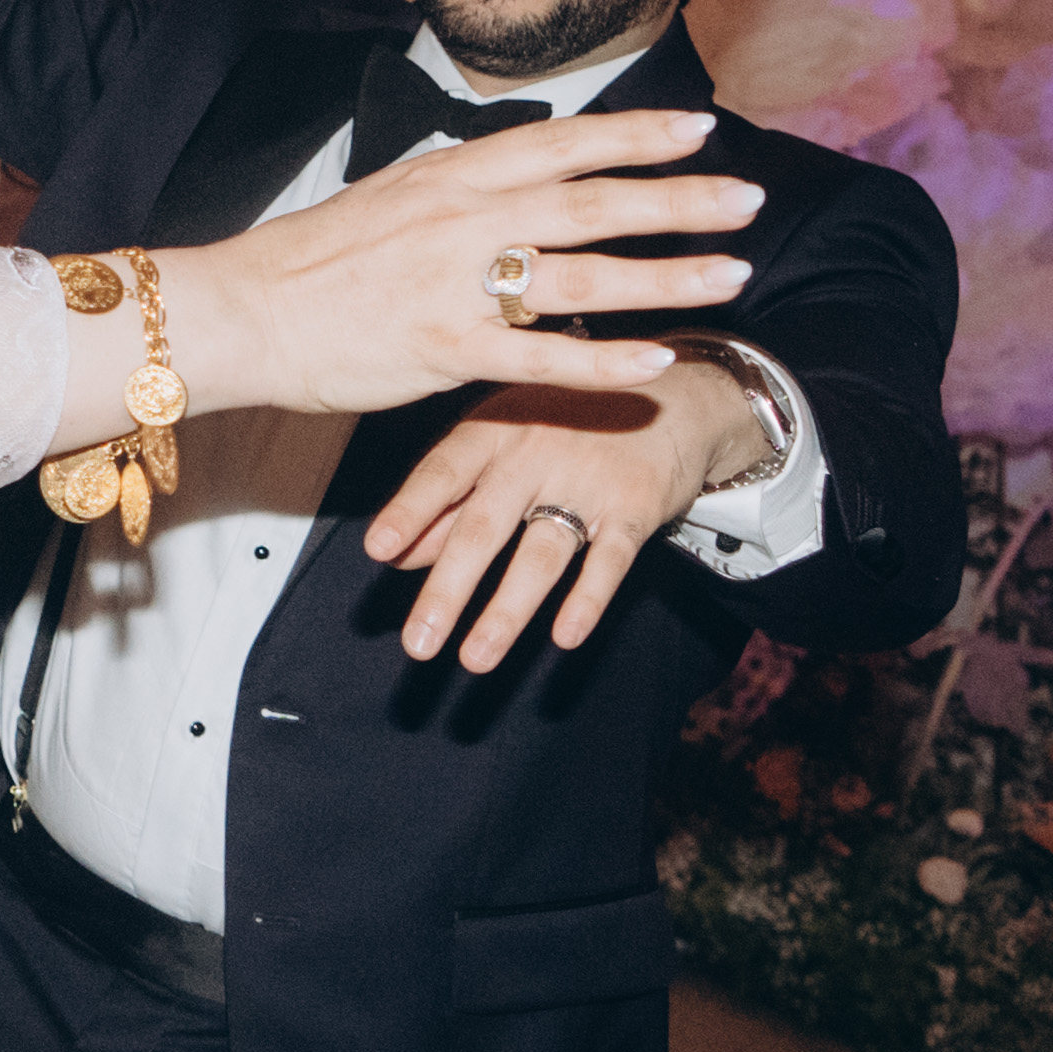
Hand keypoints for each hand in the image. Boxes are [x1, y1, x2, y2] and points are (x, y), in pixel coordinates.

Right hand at [153, 106, 755, 418]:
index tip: (699, 127)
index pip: (563, 141)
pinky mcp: (442, 348)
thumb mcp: (391, 196)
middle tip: (748, 198)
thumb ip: (460, 189)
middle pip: (593, 200)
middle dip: (679, 198)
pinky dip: (602, 358)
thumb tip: (516, 178)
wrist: (243, 310)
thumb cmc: (312, 260)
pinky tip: (654, 360)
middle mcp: (462, 217)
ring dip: (666, 273)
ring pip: (582, 273)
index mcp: (450, 172)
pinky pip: (538, 356)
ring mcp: (455, 283)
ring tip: (733, 273)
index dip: (637, 133)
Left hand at [363, 356, 766, 666]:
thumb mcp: (503, 441)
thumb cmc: (567, 422)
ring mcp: (587, 480)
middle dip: (449, 589)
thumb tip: (398, 554)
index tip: (377, 550)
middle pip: (484, 527)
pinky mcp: (636, 506)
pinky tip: (565, 637)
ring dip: (507, 611)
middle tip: (418, 643)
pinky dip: (587, 599)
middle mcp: (534, 453)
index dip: (410, 510)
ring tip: (476, 659)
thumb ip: (451, 497)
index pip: (442, 472)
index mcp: (493, 431)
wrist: (675, 392)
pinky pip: (609, 559)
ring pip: (541, 553)